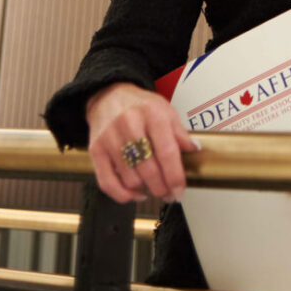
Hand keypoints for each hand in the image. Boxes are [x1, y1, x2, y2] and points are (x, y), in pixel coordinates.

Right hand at [86, 82, 198, 203]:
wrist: (109, 96)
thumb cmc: (140, 105)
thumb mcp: (166, 110)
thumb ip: (180, 132)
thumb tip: (194, 150)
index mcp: (152, 114)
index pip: (167, 152)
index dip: (175, 177)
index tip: (180, 189)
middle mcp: (130, 125)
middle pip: (149, 169)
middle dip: (162, 188)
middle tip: (169, 193)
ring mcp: (110, 139)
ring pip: (130, 179)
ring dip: (145, 190)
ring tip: (154, 188)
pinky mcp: (96, 150)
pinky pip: (108, 183)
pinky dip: (123, 195)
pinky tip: (135, 194)